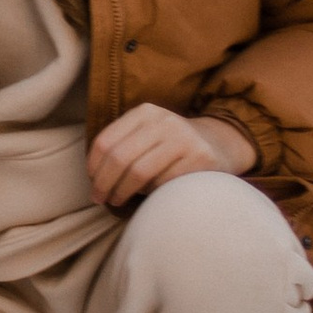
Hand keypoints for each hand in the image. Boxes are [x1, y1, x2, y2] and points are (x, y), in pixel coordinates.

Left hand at [87, 103, 256, 206]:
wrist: (220, 144)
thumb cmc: (172, 147)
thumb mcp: (146, 134)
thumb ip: (122, 145)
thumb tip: (93, 177)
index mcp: (145, 112)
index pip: (106, 141)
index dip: (93, 166)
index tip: (91, 182)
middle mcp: (164, 121)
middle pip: (119, 158)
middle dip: (104, 183)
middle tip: (99, 198)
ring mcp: (184, 138)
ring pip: (139, 172)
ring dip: (123, 192)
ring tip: (117, 200)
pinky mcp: (201, 158)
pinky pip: (164, 183)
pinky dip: (151, 193)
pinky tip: (149, 195)